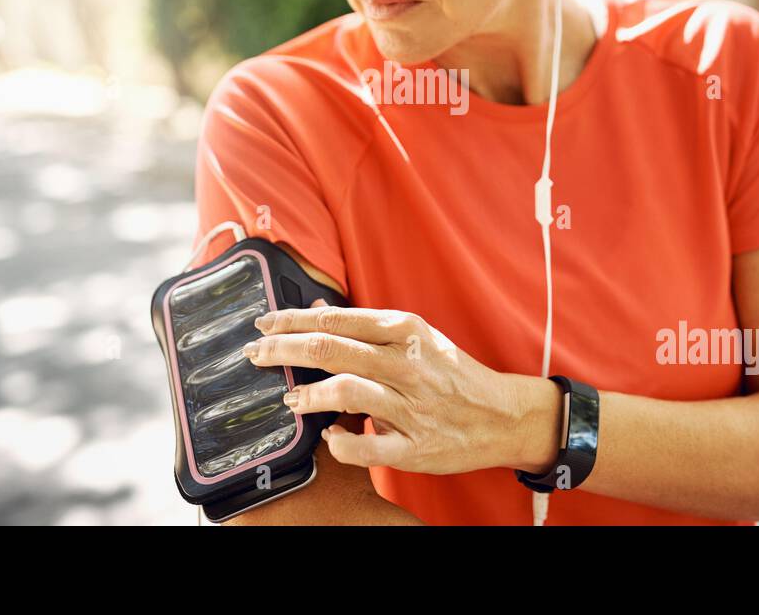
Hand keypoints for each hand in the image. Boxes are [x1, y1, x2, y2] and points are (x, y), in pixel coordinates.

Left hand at [243, 299, 522, 474]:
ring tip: (290, 399)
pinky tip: (328, 437)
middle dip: (283, 350)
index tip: (264, 323)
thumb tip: (318, 311)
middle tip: (255, 354)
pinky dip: (340, 443)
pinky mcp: (415, 448)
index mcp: (406, 331)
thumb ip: (367, 327)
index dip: (292, 321)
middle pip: (331, 350)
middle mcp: (407, 364)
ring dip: (308, 395)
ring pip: (345, 393)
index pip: (337, 320)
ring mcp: (411, 407)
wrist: (503, 415)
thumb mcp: (415, 337)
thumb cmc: (453, 373)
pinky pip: (366, 448)